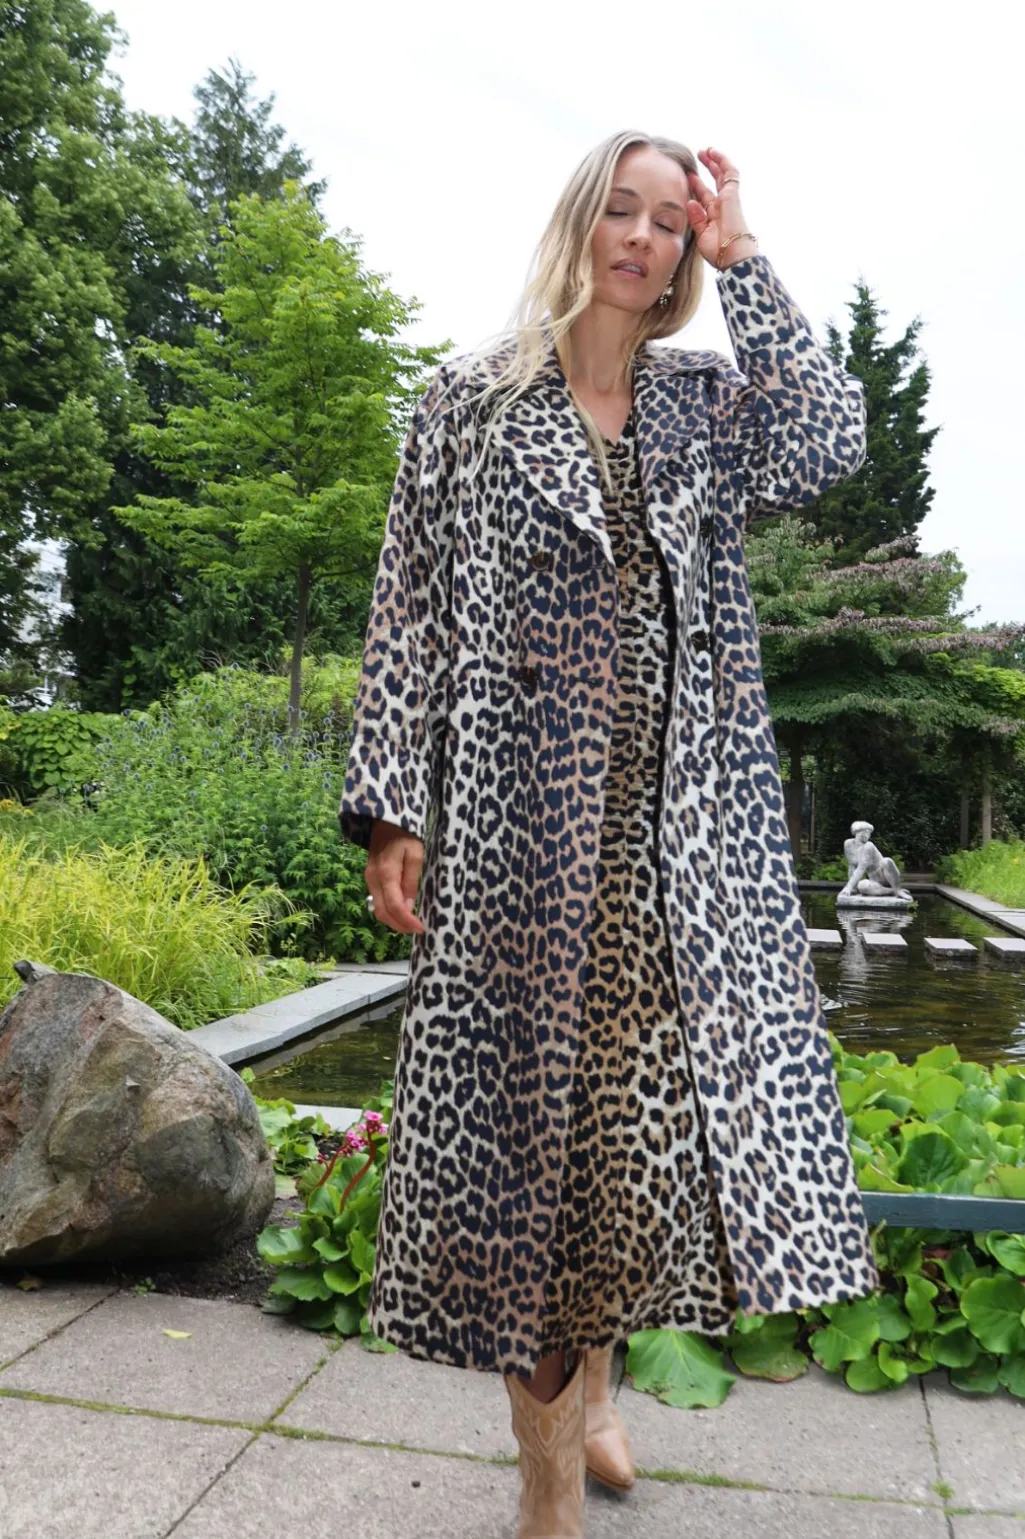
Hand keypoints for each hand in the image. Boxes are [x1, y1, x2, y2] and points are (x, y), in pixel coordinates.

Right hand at [366, 820, 424, 934]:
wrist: (386, 819)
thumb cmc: (405, 835)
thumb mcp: (415, 855)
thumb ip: (411, 881)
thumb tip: (408, 907)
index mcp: (386, 874)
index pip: (394, 906)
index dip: (406, 921)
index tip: (420, 929)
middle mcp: (373, 880)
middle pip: (382, 912)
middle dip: (399, 926)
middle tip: (416, 930)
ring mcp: (369, 879)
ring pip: (377, 909)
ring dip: (393, 921)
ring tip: (410, 924)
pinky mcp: (370, 878)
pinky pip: (377, 901)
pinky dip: (389, 911)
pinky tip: (401, 911)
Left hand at [684, 147, 757, 270]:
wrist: (732, 255)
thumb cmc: (718, 251)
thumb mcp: (701, 235)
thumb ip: (695, 218)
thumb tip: (690, 201)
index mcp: (714, 216)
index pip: (705, 196)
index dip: (697, 185)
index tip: (688, 175)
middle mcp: (721, 205)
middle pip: (715, 182)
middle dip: (707, 168)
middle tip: (698, 156)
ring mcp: (728, 199)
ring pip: (723, 174)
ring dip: (715, 161)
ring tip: (706, 150)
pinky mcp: (732, 194)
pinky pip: (730, 173)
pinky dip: (723, 161)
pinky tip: (714, 153)